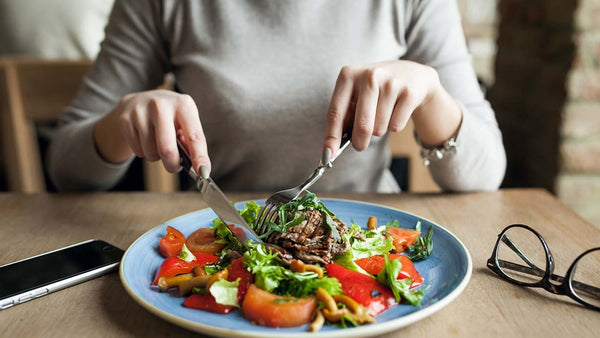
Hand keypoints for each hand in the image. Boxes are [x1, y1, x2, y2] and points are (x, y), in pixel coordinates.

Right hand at [94, 89, 209, 174]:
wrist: (142, 100)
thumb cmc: (171, 116)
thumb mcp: (186, 122)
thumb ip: (192, 142)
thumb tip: (200, 168)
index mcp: (183, 104)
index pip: (194, 135)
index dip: (199, 156)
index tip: (203, 172)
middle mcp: (161, 105)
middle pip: (167, 148)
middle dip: (172, 164)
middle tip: (174, 166)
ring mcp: (140, 111)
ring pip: (151, 153)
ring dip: (157, 157)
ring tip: (158, 144)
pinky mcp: (125, 119)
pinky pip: (137, 151)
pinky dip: (144, 152)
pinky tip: (145, 139)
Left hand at [323, 60, 460, 156]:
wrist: (411, 74)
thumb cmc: (376, 89)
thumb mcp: (356, 94)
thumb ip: (344, 116)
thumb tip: (332, 147)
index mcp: (348, 75)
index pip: (336, 112)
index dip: (332, 136)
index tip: (328, 154)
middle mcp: (369, 76)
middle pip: (362, 126)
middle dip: (359, 142)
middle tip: (359, 145)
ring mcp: (391, 83)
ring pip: (379, 128)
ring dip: (379, 130)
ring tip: (382, 114)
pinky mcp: (409, 93)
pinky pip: (395, 126)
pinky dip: (394, 126)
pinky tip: (396, 111)